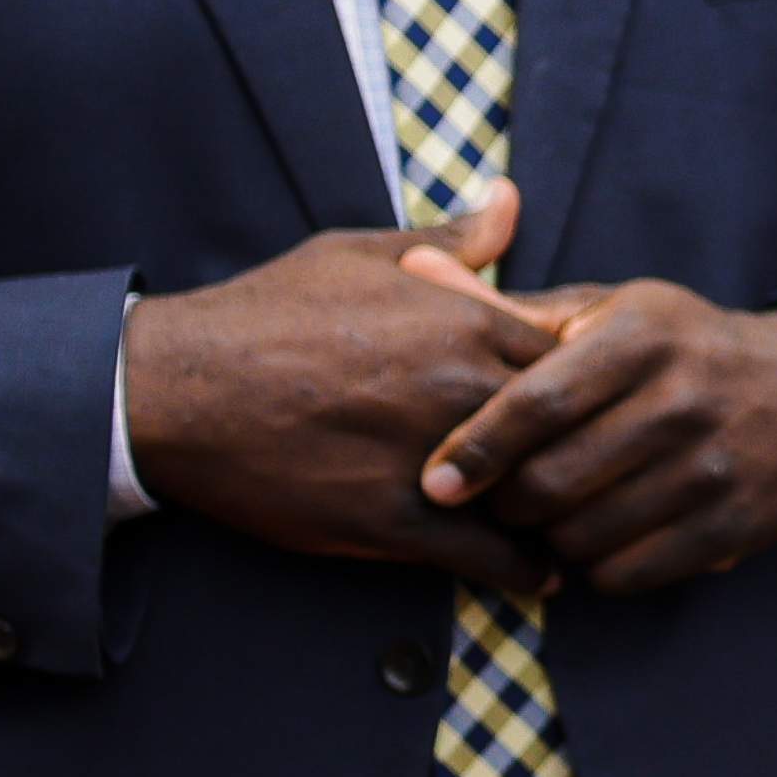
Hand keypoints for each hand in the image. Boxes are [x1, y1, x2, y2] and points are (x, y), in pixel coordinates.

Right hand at [116, 198, 552, 577]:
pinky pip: (494, 558)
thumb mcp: (355, 255)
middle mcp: (459, 389)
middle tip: (606, 478)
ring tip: (580, 531)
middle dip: (589, 455)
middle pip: (571, 431)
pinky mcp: (399, 521)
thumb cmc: (263, 314)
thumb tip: (511, 200)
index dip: (587, 389)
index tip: (593, 410)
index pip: (574, 361)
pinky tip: (540, 576)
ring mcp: (433, 458)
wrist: (171, 388)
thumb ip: (449, 240)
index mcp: (462, 321)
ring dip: (563, 518)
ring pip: (540, 498)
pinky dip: (525, 571)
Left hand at [426, 281, 776, 593]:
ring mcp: (715, 468)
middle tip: (496, 502)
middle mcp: (683, 401)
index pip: (537, 403)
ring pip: (590, 532)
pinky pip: (635, 569)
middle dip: (507, 503)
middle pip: (556, 479)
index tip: (436, 481)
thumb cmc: (683, 346)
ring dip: (550, 538)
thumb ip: (512, 308)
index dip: (476, 447)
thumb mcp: (608, 310)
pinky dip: (598, 566)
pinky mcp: (736, 523)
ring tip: (548, 520)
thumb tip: (415, 266)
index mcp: (640, 340)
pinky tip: (595, 542)